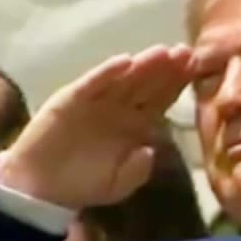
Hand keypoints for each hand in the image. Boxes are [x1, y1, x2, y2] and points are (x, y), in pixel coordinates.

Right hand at [0, 44, 192, 209]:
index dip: (178, 84)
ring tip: (163, 52)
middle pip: (148, 84)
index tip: (197, 69)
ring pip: (125, 79)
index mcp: (137, 125)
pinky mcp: (70, 99)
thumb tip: (150, 150)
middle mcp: (120, 108)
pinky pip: (92, 84)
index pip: (163, 100)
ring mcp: (96, 101)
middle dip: (168, 69)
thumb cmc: (84, 184)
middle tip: (187, 53)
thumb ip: (138, 171)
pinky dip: (107, 73)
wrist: (43, 188)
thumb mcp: (119, 184)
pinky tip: (125, 62)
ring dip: (143, 65)